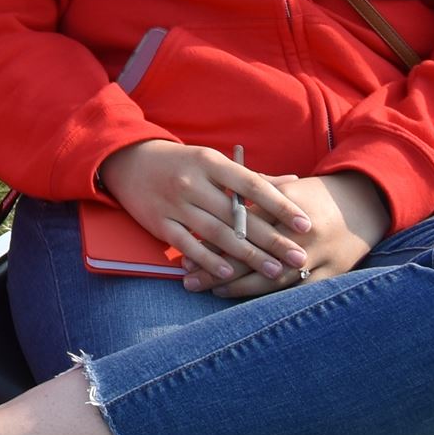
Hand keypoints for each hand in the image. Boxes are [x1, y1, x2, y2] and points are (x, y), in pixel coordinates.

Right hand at [98, 140, 312, 287]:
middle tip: (300, 257)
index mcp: (210, 163)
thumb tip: (295, 182)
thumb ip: (252, 177)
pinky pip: (187, 245)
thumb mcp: (213, 162)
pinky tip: (230, 274)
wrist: (128, 160)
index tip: (305, 224)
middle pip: (238, 215)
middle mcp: (193, 182)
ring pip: (216, 233)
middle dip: (272, 239)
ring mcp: (174, 203)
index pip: (252, 185)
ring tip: (276, 271)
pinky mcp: (158, 222)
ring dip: (248, 255)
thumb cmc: (182, 163)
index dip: (280, 206)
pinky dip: (209, 260)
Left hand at [201, 172, 387, 297]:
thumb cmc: (313, 194)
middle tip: (188, 279)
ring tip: (211, 291)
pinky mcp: (333, 274)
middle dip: (217, 269)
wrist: (364, 204)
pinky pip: (298, 291)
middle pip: (251, 255)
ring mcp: (319, 256)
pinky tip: (248, 301)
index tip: (186, 253)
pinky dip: (271, 297)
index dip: (212, 242)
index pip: (240, 228)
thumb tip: (210, 202)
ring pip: (272, 278)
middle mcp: (300, 234)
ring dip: (239, 287)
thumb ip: (249, 194)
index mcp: (284, 206)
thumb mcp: (283, 188)